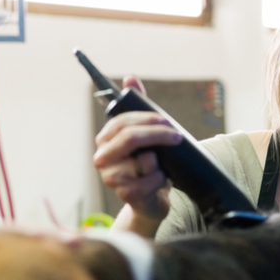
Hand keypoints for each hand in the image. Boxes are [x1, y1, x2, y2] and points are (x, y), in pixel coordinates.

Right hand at [93, 76, 182, 224]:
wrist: (150, 201)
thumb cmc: (148, 165)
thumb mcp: (145, 135)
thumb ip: (138, 106)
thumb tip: (130, 78)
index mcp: (105, 140)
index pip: (122, 121)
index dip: (147, 119)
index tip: (167, 122)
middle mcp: (102, 158)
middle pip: (130, 138)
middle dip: (158, 135)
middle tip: (177, 137)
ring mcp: (111, 178)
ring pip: (144, 160)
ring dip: (161, 162)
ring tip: (162, 166)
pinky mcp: (125, 195)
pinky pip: (151, 180)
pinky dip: (162, 179)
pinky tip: (160, 181)